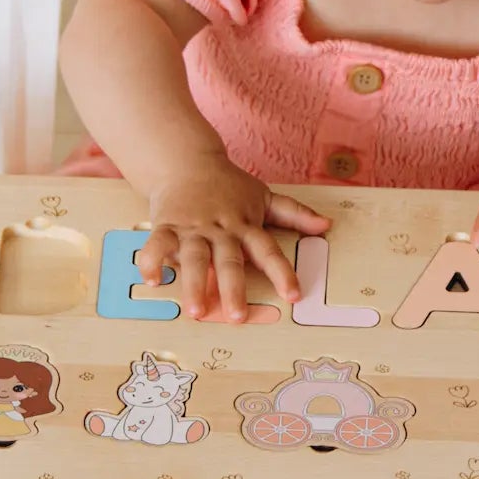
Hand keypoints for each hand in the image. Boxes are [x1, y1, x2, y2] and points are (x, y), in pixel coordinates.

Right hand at [137, 153, 331, 321]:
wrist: (186, 160)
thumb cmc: (227, 185)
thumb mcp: (264, 196)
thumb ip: (293, 213)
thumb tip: (325, 226)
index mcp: (246, 225)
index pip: (268, 251)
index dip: (281, 272)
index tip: (293, 295)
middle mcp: (220, 229)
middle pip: (229, 261)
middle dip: (233, 289)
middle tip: (237, 317)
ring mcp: (193, 228)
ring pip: (195, 258)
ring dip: (195, 285)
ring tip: (196, 311)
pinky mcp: (166, 225)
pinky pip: (158, 244)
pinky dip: (153, 261)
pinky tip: (154, 280)